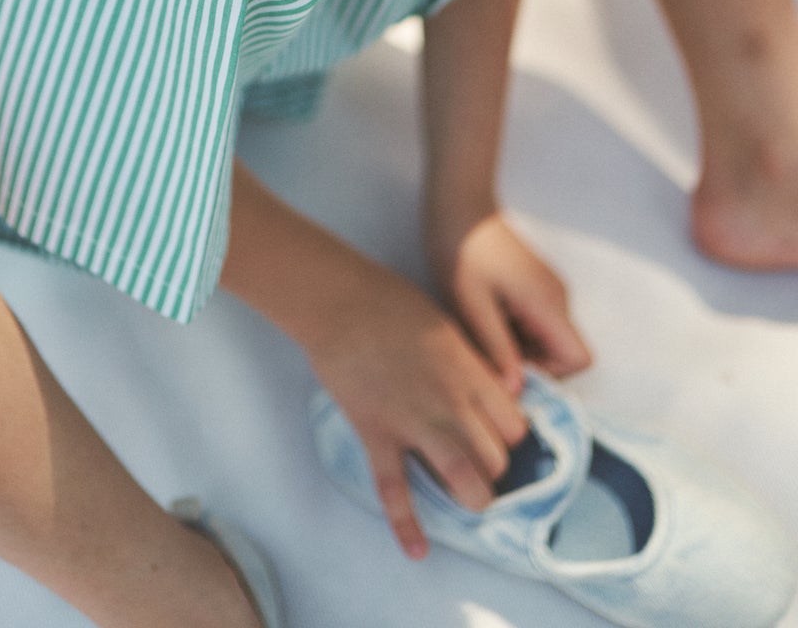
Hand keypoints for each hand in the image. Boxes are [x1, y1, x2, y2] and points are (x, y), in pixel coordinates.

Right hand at [306, 259, 528, 559]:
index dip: (511, 435)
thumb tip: (485, 389)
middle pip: (494, 457)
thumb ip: (468, 363)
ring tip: (471, 499)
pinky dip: (406, 525)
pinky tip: (418, 552)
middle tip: (482, 463)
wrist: (339, 302)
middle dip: (494, 468)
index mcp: (470, 372)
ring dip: (473, 497)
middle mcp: (451, 403)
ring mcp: (414, 422)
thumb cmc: (392, 301)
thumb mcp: (447, 324)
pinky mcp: (377, 435)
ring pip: (461, 478)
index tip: (498, 433)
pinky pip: (394, 489)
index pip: (514, 425)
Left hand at [428, 209, 591, 393]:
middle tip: (486, 352)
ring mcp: (547, 290)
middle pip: (562, 353)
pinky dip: (513, 331)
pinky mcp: (534, 285)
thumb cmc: (461, 251)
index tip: (510, 367)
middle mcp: (557, 298)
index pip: (578, 359)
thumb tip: (516, 391)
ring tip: (480, 330)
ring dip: (517, 347)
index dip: (550, 374)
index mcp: (548, 303)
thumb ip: (497, 349)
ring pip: (546, 340)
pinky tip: (483, 317)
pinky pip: (534, 323)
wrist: (457, 203)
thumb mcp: (473, 306)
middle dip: (528, 363)